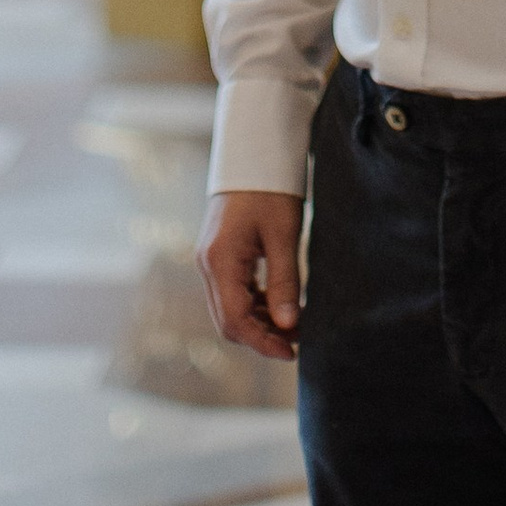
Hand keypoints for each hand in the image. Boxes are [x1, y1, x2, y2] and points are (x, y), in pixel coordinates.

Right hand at [197, 189, 304, 359]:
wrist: (255, 152)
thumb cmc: (271, 189)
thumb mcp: (283, 235)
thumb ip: (284, 282)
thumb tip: (288, 327)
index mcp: (220, 261)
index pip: (236, 320)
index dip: (263, 342)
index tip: (291, 353)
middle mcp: (208, 264)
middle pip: (228, 320)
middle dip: (261, 336)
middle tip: (297, 341)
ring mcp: (210, 260)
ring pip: (229, 308)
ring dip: (259, 322)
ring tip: (294, 323)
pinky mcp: (219, 254)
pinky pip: (233, 292)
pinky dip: (255, 304)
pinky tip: (280, 303)